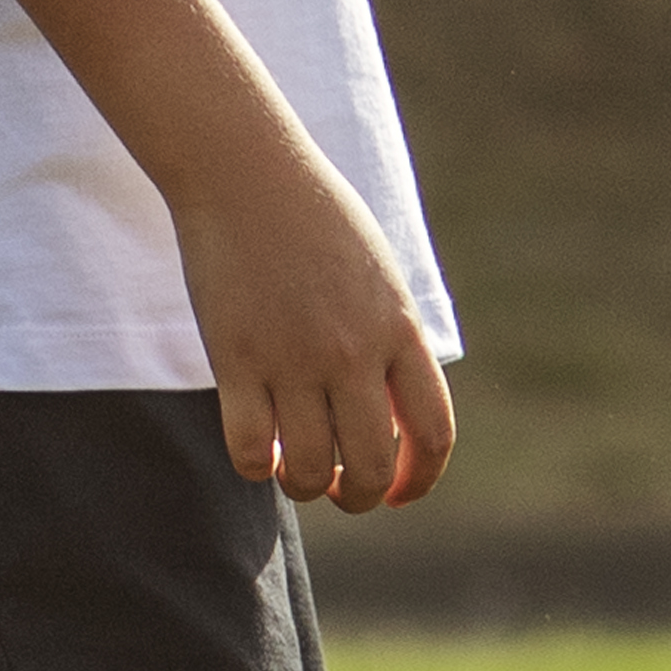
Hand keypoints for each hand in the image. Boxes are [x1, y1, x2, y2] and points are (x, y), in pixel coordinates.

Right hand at [178, 138, 457, 514]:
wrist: (247, 173)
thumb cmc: (315, 219)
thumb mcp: (378, 279)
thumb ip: (390, 342)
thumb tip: (391, 413)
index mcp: (400, 331)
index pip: (433, 432)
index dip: (421, 479)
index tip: (402, 493)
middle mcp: (354, 353)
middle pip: (373, 468)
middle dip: (363, 496)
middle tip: (344, 491)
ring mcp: (294, 359)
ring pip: (311, 471)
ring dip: (307, 487)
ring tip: (297, 471)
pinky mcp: (236, 359)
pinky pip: (250, 448)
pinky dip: (255, 466)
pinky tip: (258, 452)